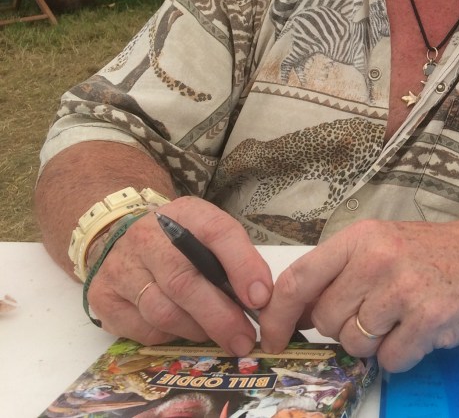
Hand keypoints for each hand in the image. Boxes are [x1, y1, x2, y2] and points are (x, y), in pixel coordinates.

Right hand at [86, 196, 272, 355]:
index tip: (260, 299)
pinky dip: (168, 335)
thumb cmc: (181, 242)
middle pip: (185, 282)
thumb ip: (238, 260)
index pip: (218, 233)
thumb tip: (260, 299)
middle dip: (220, 317)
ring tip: (213, 333)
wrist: (125, 239)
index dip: (242, 266)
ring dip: (196, 330)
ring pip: (162, 312)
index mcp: (186, 214)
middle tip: (243, 340)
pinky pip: (142, 328)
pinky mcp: (102, 296)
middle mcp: (147, 237)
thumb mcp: (212, 235)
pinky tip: (180, 328)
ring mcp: (120, 266)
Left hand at [257, 211, 458, 371]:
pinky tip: (421, 330)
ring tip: (403, 318)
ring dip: (375, 343)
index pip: (298, 280)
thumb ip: (340, 272)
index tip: (273, 339)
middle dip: (344, 328)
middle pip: (327, 320)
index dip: (277, 317)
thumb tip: (297, 315)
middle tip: (376, 313)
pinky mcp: (430, 318)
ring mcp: (405, 289)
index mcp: (361, 237)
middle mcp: (379, 259)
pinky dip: (403, 354)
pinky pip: (391, 359)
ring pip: (356, 344)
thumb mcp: (382, 243)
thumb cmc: (434, 251)